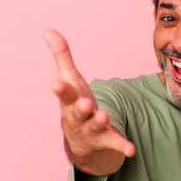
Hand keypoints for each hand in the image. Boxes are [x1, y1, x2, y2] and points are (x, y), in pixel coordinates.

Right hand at [44, 29, 134, 171]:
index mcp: (70, 101)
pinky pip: (114, 143)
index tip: (56, 84)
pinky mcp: (106, 139)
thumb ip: (62, 56)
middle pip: (77, 112)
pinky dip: (122, 146)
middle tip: (84, 103)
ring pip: (94, 127)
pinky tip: (131, 150)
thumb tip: (49, 30)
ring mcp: (92, 129)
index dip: (61, 89)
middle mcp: (78, 116)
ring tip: (103, 116)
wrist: (79, 140)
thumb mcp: (70, 80)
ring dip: (99, 122)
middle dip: (80, 108)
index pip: (64, 94)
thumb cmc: (75, 103)